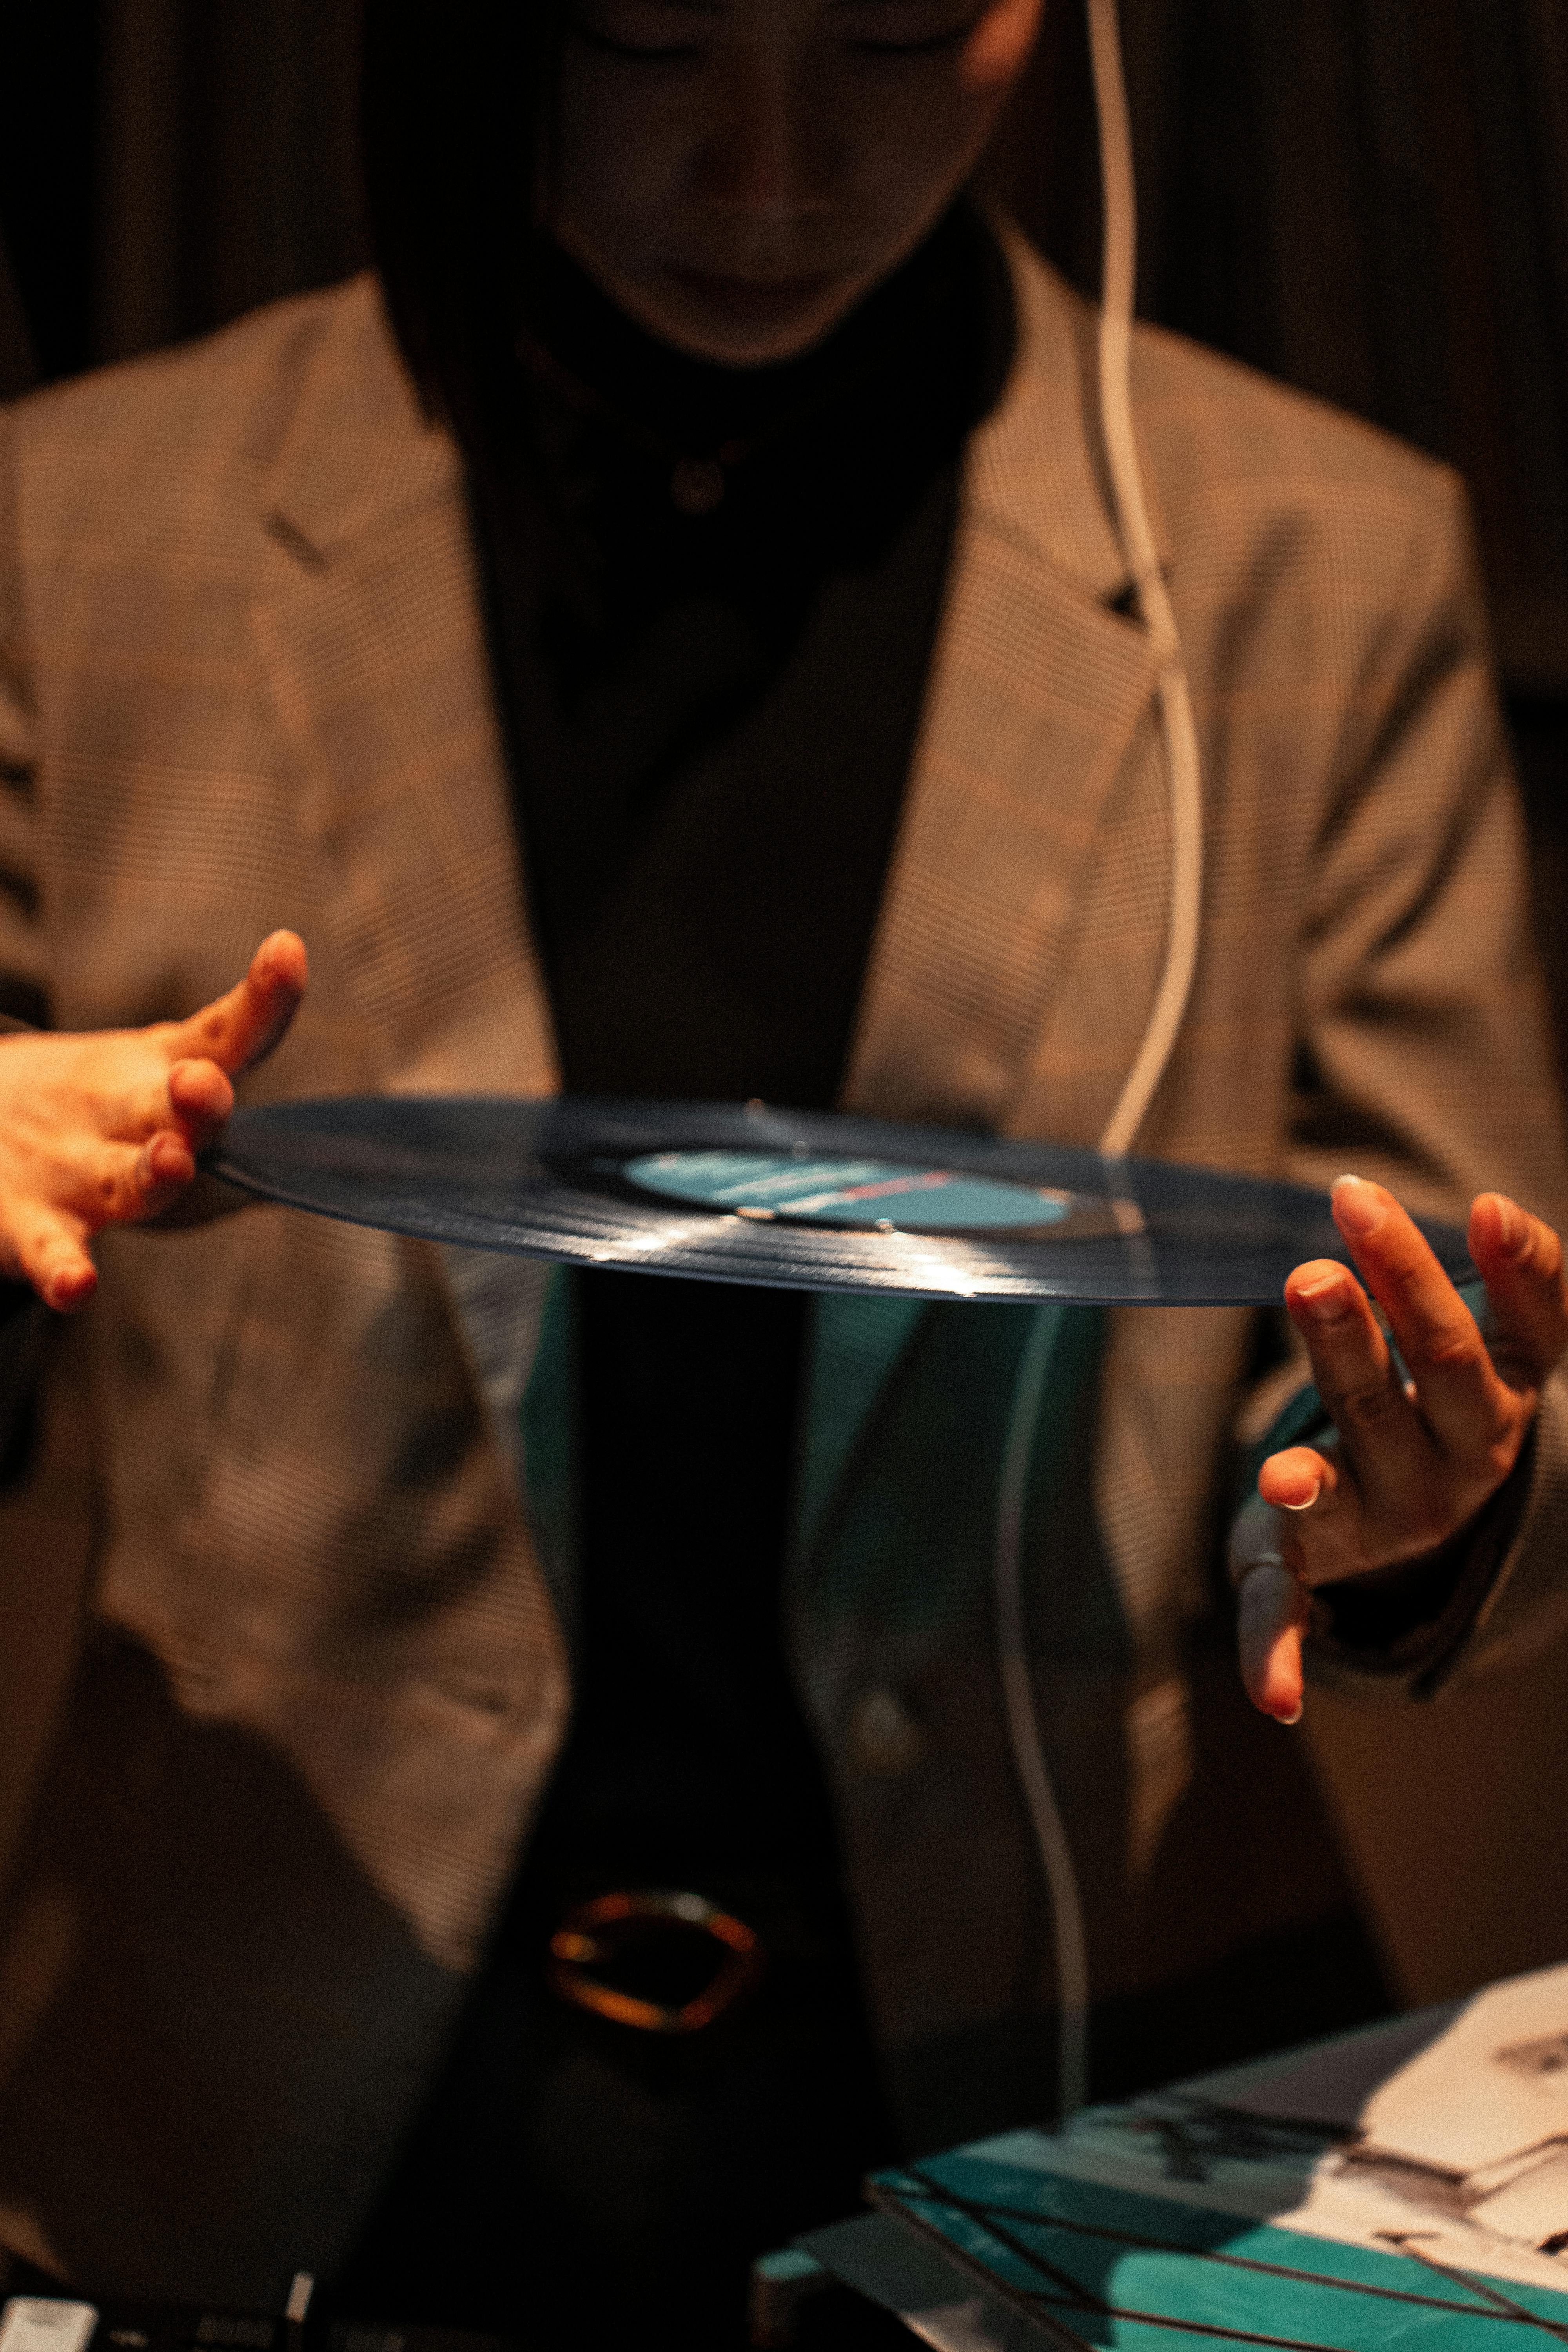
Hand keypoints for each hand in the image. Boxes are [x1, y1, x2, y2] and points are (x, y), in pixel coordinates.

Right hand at [0, 930, 306, 1310]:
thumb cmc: (101, 1119)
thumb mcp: (167, 1091)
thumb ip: (239, 1101)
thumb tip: (338, 1137)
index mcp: (162, 1072)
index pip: (224, 1034)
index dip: (263, 998)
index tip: (286, 951)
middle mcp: (120, 1112)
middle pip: (163, 1105)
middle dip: (193, 1099)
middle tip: (202, 1086)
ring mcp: (72, 1168)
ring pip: (117, 1176)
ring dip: (146, 1171)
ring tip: (170, 1160)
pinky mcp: (28, 1223)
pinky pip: (48, 1251)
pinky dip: (62, 1270)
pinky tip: (79, 1290)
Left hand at [1231, 1176, 1567, 1722]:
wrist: (1411, 1522)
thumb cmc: (1437, 1406)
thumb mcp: (1490, 1353)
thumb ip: (1521, 1286)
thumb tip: (1502, 1214)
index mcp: (1499, 1400)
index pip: (1522, 1332)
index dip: (1515, 1273)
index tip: (1490, 1211)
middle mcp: (1452, 1462)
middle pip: (1420, 1384)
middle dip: (1367, 1326)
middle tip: (1310, 1274)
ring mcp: (1381, 1517)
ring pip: (1347, 1462)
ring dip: (1312, 1457)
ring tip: (1272, 1465)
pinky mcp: (1307, 1562)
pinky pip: (1292, 1612)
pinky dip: (1276, 1650)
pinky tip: (1273, 1700)